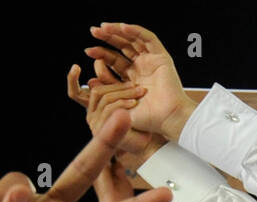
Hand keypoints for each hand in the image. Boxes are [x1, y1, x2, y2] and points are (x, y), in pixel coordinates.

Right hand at [66, 64, 164, 180]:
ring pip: (104, 98)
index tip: (76, 66)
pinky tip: (134, 103)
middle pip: (97, 91)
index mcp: (94, 107)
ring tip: (139, 92)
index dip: (72, 80)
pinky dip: (123, 103)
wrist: (148, 145)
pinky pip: (110, 110)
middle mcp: (91, 117)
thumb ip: (113, 83)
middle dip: (117, 84)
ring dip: (124, 93)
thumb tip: (98, 61)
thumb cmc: (139, 120)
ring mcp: (96, 125)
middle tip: (134, 83)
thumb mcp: (125, 98)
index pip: (75, 93)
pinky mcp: (103, 132)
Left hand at [87, 23, 195, 140]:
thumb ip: (106, 94)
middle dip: (107, 38)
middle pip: (122, 47)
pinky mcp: (162, 58)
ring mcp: (152, 62)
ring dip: (118, 31)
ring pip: (133, 40)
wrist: (167, 120)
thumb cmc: (147, 120)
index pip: (114, 61)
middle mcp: (142, 68)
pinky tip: (122, 27)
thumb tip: (90, 82)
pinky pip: (148, 39)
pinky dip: (136, 31)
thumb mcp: (120, 106)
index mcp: (132, 80)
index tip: (88, 51)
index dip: (101, 54)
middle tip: (93, 31)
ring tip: (103, 28)